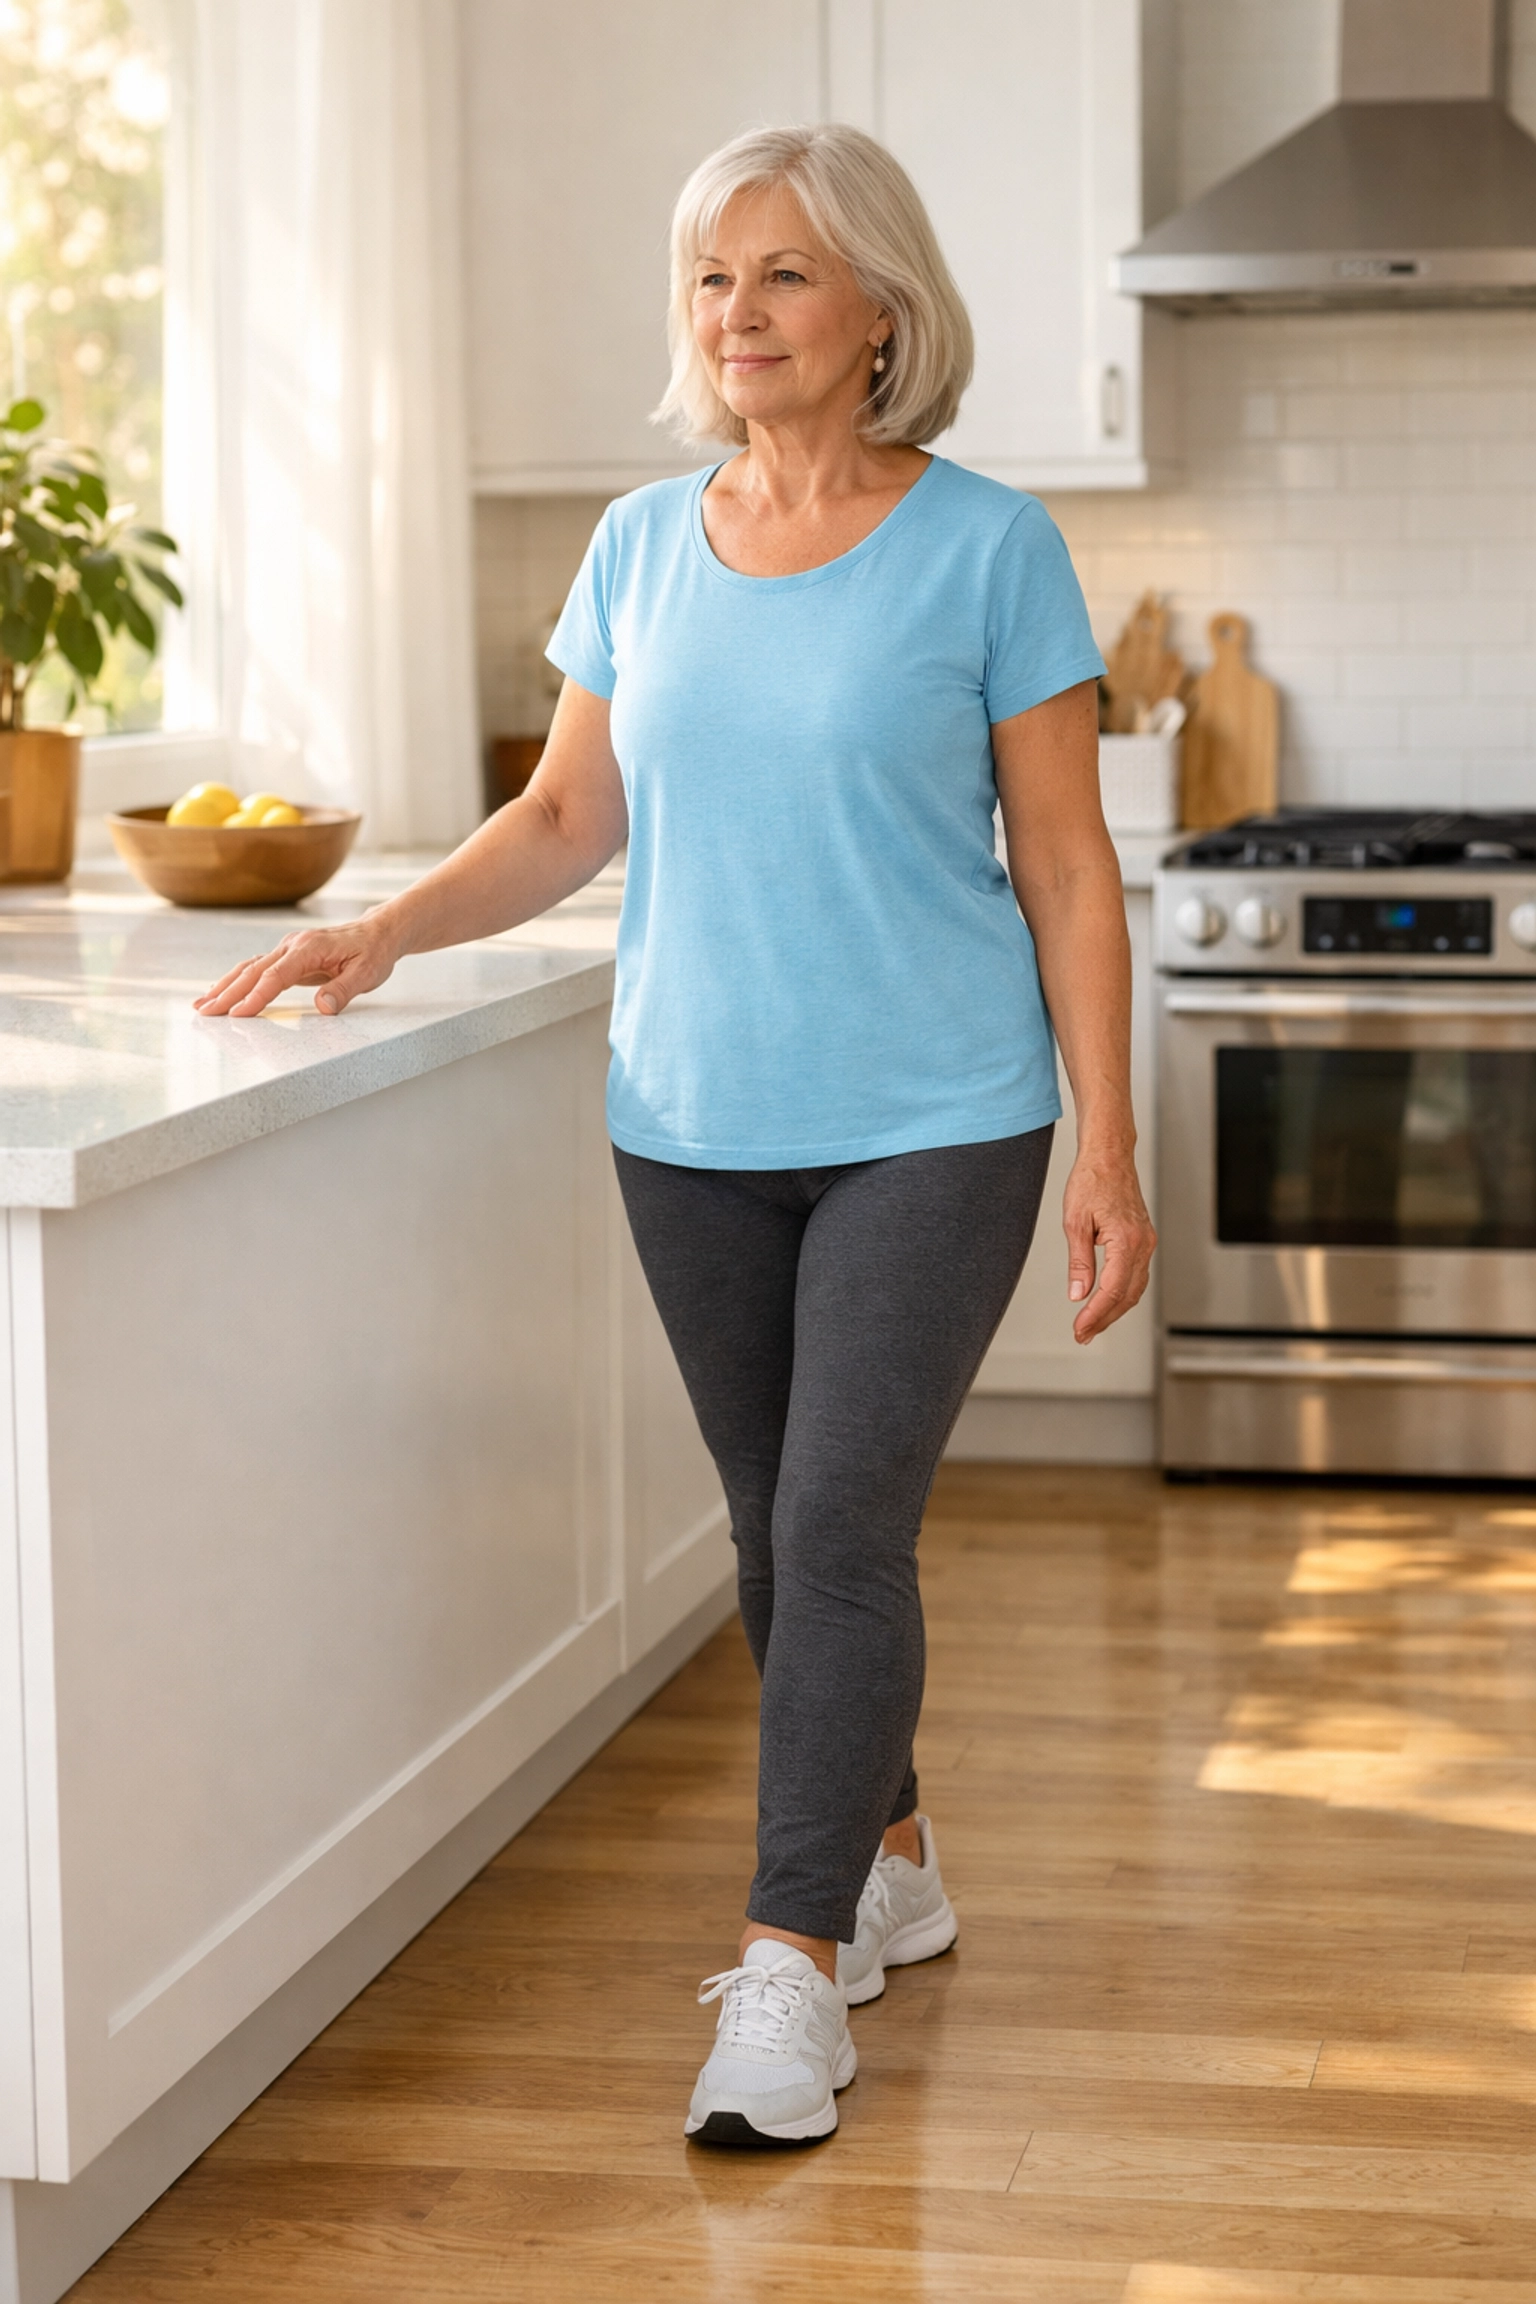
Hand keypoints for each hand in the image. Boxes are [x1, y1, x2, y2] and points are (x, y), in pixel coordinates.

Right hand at [194, 913, 401, 1016]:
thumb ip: (343, 991)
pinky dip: (237, 980)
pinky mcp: (288, 955)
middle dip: (227, 993)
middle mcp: (293, 945)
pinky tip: (221, 991)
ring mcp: (288, 948)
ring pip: (250, 968)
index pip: (276, 976)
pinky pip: (258, 968)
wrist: (378, 932)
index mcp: (309, 948)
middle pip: (253, 971)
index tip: (237, 1014)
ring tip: (201, 1005)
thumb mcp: (367, 974)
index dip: (256, 996)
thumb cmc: (373, 953)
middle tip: (204, 1012)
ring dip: (225, 986)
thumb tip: (322, 1007)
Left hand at [1062, 1147, 1155, 1344]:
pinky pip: (1137, 1275)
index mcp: (1126, 1240)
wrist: (1109, 1157)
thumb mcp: (1075, 1222)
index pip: (1113, 1289)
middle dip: (1104, 1318)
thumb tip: (1078, 1294)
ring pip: (1135, 1288)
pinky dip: (1123, 1294)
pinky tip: (1107, 1302)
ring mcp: (1146, 1242)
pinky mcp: (1143, 1239)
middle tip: (1082, 1334)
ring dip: (1114, 1310)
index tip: (1080, 1327)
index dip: (1096, 1313)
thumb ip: (1079, 1262)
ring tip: (1091, 1325)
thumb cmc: (1092, 1180)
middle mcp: (1142, 1243)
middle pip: (1127, 1295)